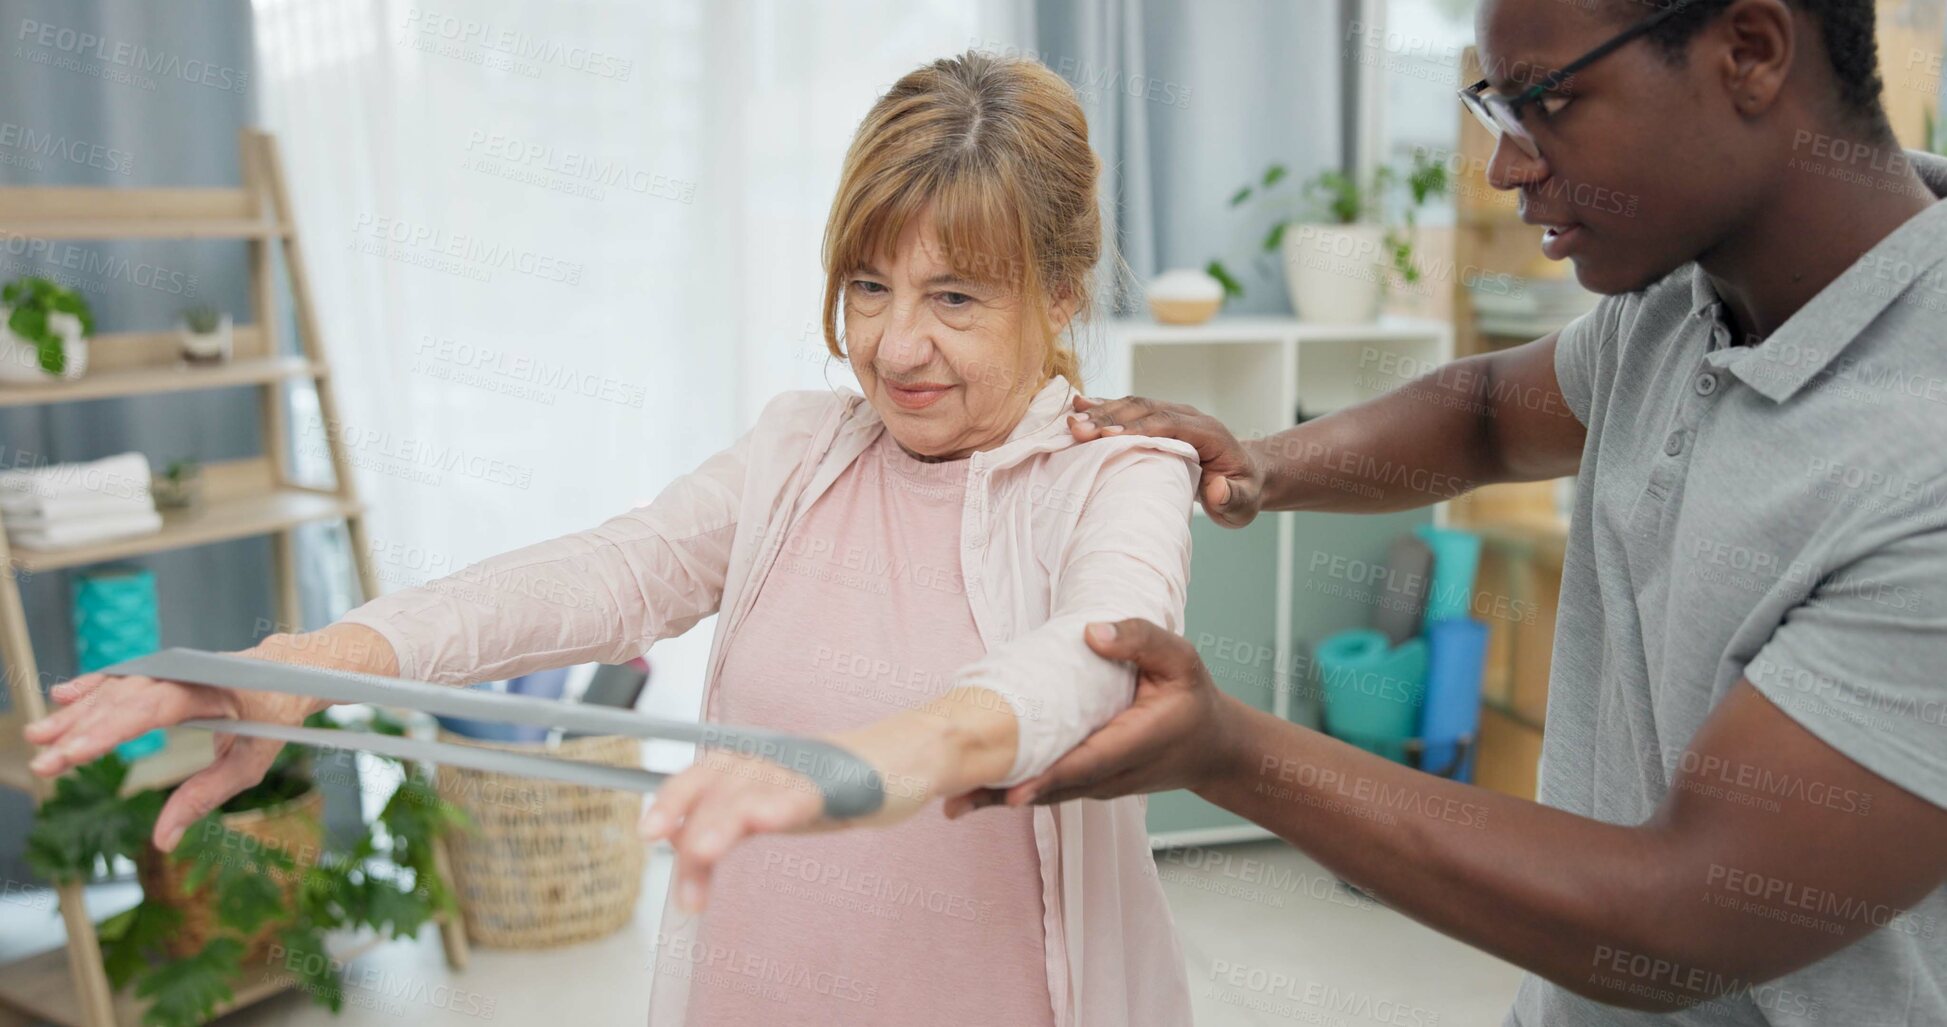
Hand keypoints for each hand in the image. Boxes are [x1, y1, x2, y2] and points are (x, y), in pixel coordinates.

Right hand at [21, 625, 391, 850]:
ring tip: (40, 737)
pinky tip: (63, 697)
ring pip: (118, 687)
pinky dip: (94, 687)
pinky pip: (125, 677)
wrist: (289, 667)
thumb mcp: (251, 763)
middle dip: (81, 730)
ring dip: (77, 712)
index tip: (75, 752)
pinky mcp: (166, 669)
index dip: (110, 730)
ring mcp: (175, 667)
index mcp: (215, 690)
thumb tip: (163, 840)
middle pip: (126, 699)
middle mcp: (188, 672)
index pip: (153, 708)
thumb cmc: (277, 716)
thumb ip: (205, 797)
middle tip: (43, 762)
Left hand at [638, 717, 954, 913]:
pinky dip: (782, 806)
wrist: (909, 756)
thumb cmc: (840, 782)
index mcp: (756, 765)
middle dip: (687, 816)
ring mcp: (807, 771)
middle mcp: (774, 762)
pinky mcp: (844, 784)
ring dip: (725, 821)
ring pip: (755, 792)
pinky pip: (808, 794)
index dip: (673, 798)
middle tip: (662, 850)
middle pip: (721, 785)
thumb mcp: (777, 805)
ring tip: (702, 852)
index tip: (648, 833)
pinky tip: (763, 820)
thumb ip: (731, 820)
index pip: (703, 776)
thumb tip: (678, 842)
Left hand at [945, 618, 1241, 814]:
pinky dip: (1012, 789)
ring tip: (952, 799)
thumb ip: (1140, 639)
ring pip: (1046, 793)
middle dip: (1004, 794)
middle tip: (955, 797)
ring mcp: (1099, 784)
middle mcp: (1113, 773)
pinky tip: (974, 789)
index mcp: (1136, 742)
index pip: (1086, 764)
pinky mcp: (1087, 784)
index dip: (1047, 777)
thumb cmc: (1191, 698)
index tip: (1012, 789)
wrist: (1211, 747)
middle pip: (1054, 787)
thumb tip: (1092, 632)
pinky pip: (1049, 787)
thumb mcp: (1180, 657)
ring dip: (1000, 797)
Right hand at [1067, 394, 1263, 526]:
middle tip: (1077, 430)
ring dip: (1100, 412)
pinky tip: (1078, 407)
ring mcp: (1171, 414)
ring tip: (1070, 422)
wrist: (1244, 475)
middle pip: (1144, 409)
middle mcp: (1187, 416)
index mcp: (1208, 432)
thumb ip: (1233, 497)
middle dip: (1109, 418)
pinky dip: (1103, 408)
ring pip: (1132, 406)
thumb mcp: (1244, 503)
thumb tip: (1217, 488)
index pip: (1168, 423)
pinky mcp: (1157, 420)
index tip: (1107, 437)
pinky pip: (1128, 410)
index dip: (1137, 428)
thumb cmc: (1242, 492)